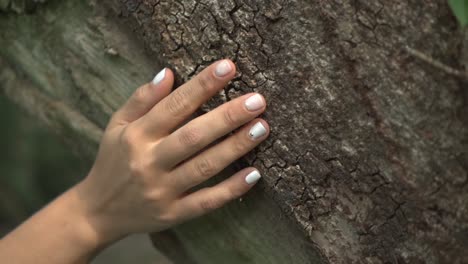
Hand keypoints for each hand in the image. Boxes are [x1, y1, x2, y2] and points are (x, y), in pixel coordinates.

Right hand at [76, 59, 268, 244]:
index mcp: (136, 136)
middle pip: (194, 136)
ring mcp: (161, 191)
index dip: (202, 86)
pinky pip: (206, 202)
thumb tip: (169, 72)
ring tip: (262, 127)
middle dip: (228, 117)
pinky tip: (254, 173)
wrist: (98, 212)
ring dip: (235, 147)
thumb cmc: (113, 160)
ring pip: (204, 166)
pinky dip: (231, 189)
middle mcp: (148, 162)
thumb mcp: (117, 126)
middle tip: (257, 100)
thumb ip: (142, 99)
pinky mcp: (172, 214)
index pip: (173, 106)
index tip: (228, 68)